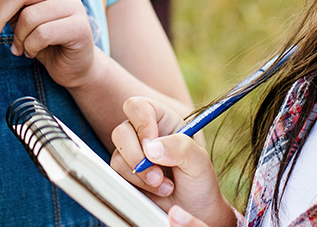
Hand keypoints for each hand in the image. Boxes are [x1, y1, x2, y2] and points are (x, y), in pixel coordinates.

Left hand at [0, 0, 96, 86]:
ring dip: (18, 38)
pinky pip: (42, 34)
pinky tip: (31, 52)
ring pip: (29, 17)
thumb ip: (7, 0)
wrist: (72, 65)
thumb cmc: (42, 37)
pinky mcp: (79, 26)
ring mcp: (74, 4)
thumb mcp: (20, 15)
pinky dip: (30, 47)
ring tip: (19, 47)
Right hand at [110, 97, 234, 226]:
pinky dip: (137, 185)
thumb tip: (150, 148)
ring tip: (164, 185)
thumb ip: (179, 147)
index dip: (141, 124)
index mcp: (162, 121)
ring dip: (141, 175)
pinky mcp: (125, 173)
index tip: (151, 147)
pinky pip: (117, 175)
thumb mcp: (198, 161)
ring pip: (118, 156)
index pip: (138, 107)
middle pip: (121, 132)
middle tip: (158, 174)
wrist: (194, 210)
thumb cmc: (199, 180)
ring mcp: (133, 154)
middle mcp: (144, 134)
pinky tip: (156, 190)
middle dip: (137, 156)